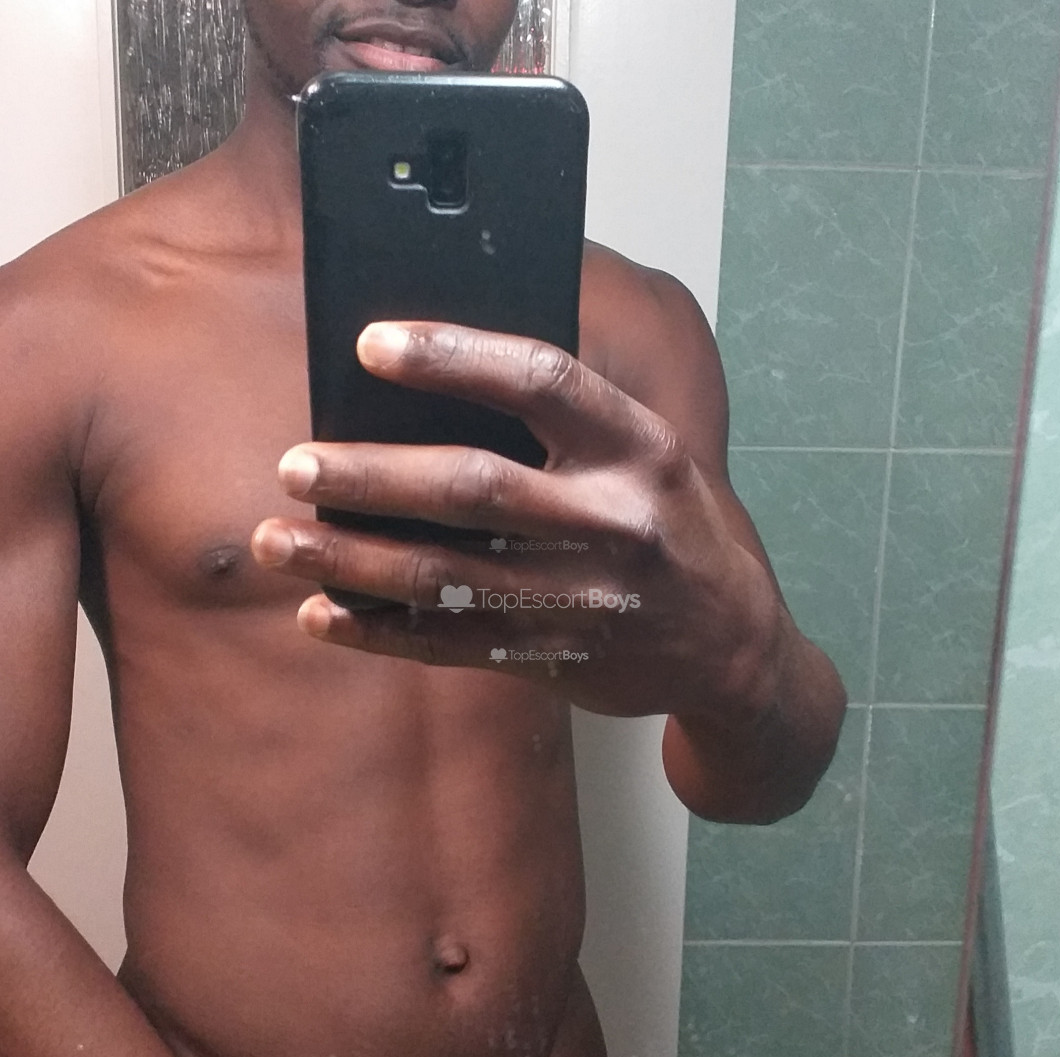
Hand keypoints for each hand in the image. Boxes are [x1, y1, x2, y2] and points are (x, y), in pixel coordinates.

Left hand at [252, 321, 777, 718]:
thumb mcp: (648, 455)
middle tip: (296, 464)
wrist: (732, 645)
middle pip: (474, 487)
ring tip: (277, 540)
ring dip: (350, 559)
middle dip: (372, 475)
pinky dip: (379, 631)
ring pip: (446, 575)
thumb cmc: (673, 527)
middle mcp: (613, 521)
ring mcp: (584, 599)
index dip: (453, 357)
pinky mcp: (555, 658)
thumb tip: (433, 386)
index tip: (370, 345)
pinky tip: (322, 614)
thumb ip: (566, 425)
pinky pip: (452, 644)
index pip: (542, 380)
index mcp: (638, 447)